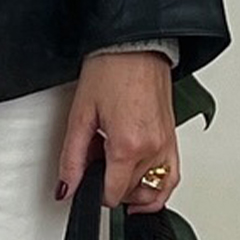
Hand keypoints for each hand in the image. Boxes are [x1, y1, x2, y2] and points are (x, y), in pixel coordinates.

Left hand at [58, 49, 181, 210]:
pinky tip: (143, 185)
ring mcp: (167, 145)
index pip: (112, 194)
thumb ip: (72, 159)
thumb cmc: (111, 70)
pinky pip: (171, 177)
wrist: (136, 45)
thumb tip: (66, 187)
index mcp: (128, 145)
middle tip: (96, 160)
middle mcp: (153, 148)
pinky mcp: (173, 139)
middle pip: (130, 192)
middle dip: (109, 183)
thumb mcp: (80, 116)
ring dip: (133, 189)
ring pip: (152, 190)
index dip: (93, 193)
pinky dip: (158, 188)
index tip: (84, 182)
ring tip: (116, 171)